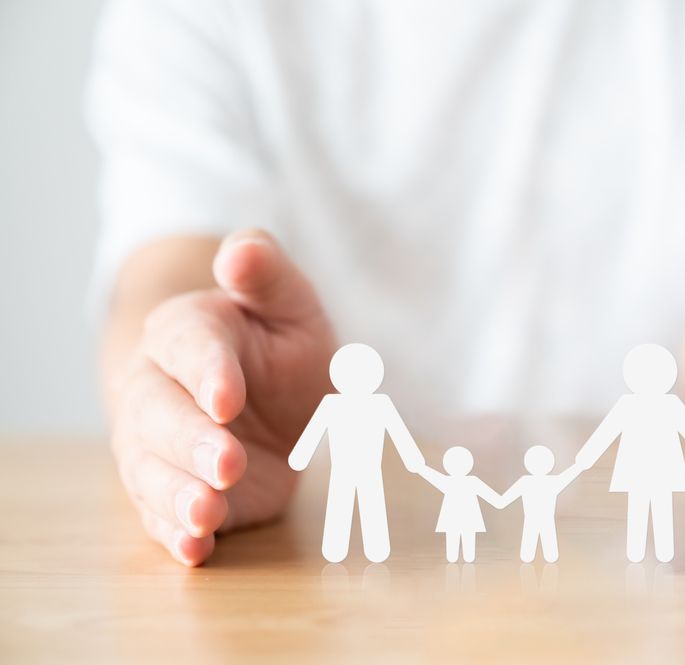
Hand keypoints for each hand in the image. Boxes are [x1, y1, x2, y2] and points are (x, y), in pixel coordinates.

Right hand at [110, 230, 334, 565]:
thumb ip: (265, 273)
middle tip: (227, 463)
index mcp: (188, 331)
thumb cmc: (278, 343)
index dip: (206, 373)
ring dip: (177, 495)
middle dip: (192, 442)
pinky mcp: (174, 489)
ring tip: (205, 515)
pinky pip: (163, 513)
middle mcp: (159, 387)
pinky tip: (194, 550)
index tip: (227, 398)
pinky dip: (175, 532)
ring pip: (152, 470)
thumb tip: (241, 252)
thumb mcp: (289, 302)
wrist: (265, 394)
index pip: (190, 348)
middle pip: (159, 415)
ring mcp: (159, 444)